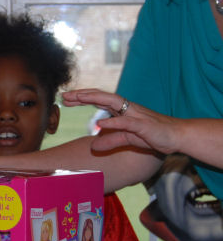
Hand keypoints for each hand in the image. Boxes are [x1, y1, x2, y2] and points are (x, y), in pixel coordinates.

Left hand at [62, 88, 180, 154]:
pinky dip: (114, 122)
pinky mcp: (143, 125)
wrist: (177, 136)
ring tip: (77, 98)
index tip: (66, 99)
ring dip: (93, 99)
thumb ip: (111, 141)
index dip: (82, 98)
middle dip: (82, 95)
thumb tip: (93, 145)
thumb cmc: (153, 135)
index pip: (98, 100)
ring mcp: (135, 114)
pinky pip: (127, 123)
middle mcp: (126, 108)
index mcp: (122, 110)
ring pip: (112, 102)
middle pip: (101, 97)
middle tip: (64, 95)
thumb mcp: (127, 139)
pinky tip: (101, 123)